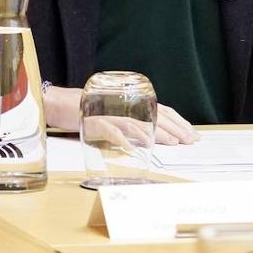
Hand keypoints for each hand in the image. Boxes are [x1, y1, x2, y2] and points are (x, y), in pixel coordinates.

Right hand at [44, 86, 199, 144]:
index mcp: (133, 106)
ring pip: (138, 124)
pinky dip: (122, 139)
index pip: (162, 111)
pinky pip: (111, 131)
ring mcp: (111, 115)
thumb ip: (133, 126)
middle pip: (156, 116)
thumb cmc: (91, 112)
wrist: (60, 104)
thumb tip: (154, 139)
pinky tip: (133, 148)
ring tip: (172, 143)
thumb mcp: (117, 119)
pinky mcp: (95, 122)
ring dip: (157, 134)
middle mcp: (125, 108)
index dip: (179, 122)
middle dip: (176, 129)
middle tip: (190, 140)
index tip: (193, 135)